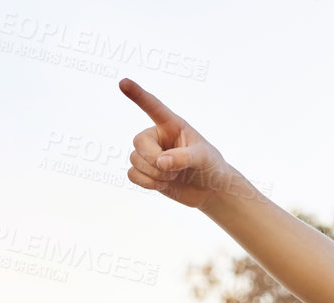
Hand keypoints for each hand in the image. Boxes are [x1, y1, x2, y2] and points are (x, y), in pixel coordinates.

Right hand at [119, 78, 237, 209]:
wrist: (209, 188)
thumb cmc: (210, 166)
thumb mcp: (203, 158)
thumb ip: (184, 157)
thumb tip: (161, 162)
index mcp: (172, 124)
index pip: (153, 107)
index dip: (138, 95)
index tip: (123, 82)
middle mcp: (157, 136)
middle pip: (139, 142)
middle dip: (153, 159)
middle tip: (172, 170)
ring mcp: (150, 154)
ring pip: (135, 160)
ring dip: (154, 174)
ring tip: (173, 176)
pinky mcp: (145, 171)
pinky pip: (132, 174)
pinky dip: (146, 183)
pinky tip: (162, 185)